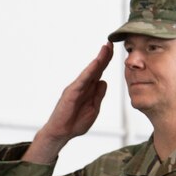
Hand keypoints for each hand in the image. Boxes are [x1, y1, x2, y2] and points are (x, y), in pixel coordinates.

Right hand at [23, 42, 113, 163]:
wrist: (61, 133)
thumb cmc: (75, 123)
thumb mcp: (93, 108)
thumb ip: (98, 95)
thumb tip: (103, 82)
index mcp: (89, 89)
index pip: (100, 72)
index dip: (107, 60)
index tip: (114, 49)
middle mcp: (83, 86)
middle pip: (96, 68)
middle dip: (104, 55)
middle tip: (112, 42)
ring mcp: (76, 88)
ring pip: (90, 71)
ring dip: (99, 59)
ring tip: (106, 48)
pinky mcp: (71, 93)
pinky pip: (82, 80)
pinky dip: (89, 71)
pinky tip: (96, 63)